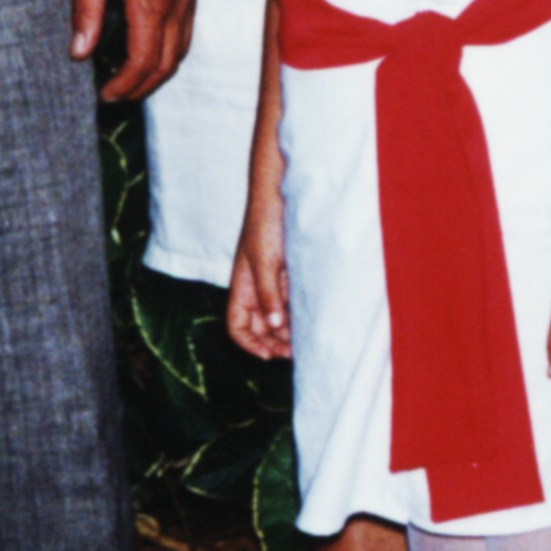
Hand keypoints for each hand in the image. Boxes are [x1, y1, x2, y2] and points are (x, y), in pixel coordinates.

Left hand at [71, 0, 196, 100]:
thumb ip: (86, 11)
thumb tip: (80, 51)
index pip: (145, 61)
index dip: (126, 85)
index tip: (105, 94)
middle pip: (169, 62)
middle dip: (143, 85)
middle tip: (117, 95)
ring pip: (182, 47)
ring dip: (159, 70)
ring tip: (131, 79)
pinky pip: (187, 27)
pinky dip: (170, 47)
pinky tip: (149, 46)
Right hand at [225, 196, 292, 360]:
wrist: (280, 195)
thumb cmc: (265, 224)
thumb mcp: (265, 261)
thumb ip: (269, 294)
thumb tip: (275, 325)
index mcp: (242, 287)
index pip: (237, 326)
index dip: (249, 344)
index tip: (268, 356)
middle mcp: (256, 289)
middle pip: (260, 327)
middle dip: (275, 342)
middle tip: (295, 352)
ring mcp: (274, 282)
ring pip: (279, 316)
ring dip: (290, 330)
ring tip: (307, 339)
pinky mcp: (290, 274)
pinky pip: (293, 301)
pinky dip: (300, 313)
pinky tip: (313, 319)